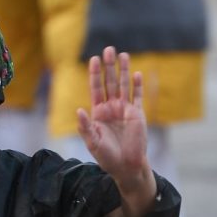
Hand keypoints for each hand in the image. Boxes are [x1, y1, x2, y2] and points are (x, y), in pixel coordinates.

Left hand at [76, 47, 149, 185]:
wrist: (126, 167)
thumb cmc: (107, 157)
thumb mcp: (92, 142)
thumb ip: (85, 126)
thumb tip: (78, 110)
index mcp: (98, 112)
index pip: (95, 88)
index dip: (94, 74)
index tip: (93, 59)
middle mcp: (111, 107)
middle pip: (110, 82)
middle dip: (109, 66)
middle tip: (108, 49)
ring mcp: (125, 110)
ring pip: (124, 86)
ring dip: (123, 71)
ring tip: (122, 54)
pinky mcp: (138, 115)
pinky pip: (137, 97)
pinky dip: (137, 86)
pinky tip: (136, 74)